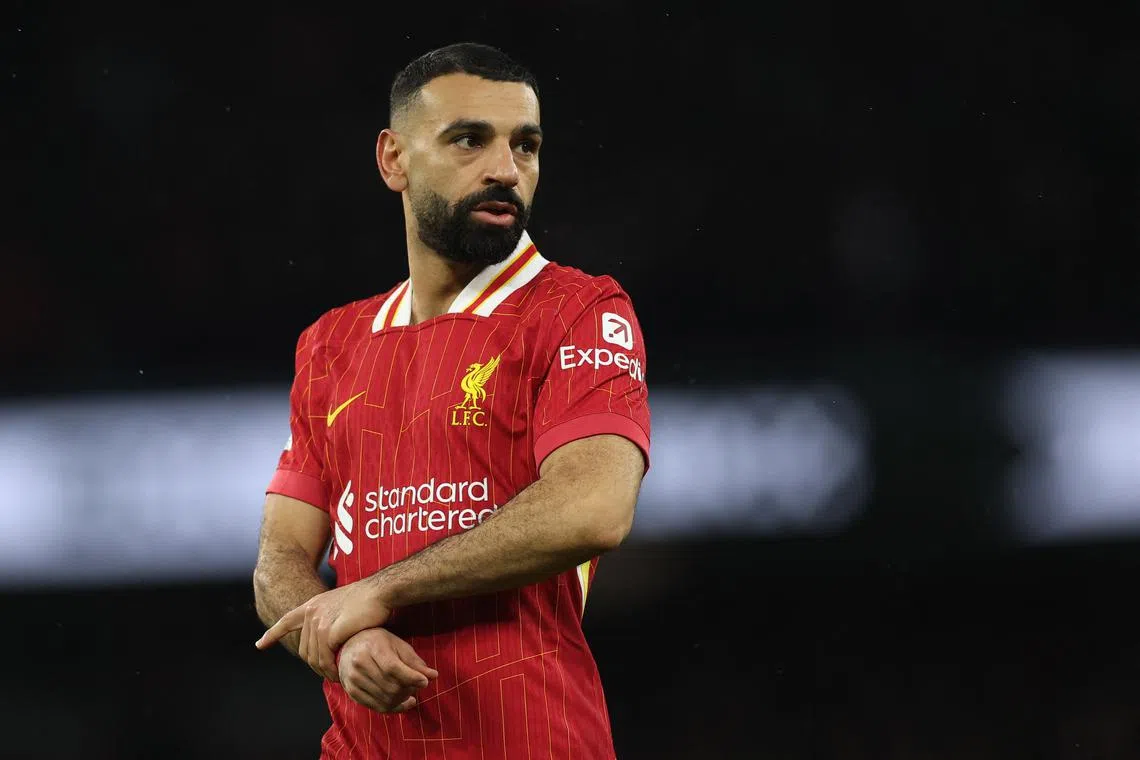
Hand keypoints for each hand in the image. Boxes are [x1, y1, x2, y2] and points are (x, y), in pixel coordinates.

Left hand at [255, 580, 392, 680]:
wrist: (380, 591)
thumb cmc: (368, 600)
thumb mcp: (341, 605)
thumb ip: (330, 618)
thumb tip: (326, 638)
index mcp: (313, 605)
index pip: (286, 621)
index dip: (273, 634)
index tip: (260, 644)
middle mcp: (312, 612)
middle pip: (305, 650)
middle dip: (315, 666)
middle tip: (329, 675)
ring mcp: (319, 621)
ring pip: (314, 657)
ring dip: (324, 671)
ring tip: (336, 677)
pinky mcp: (330, 631)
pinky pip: (326, 657)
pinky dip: (331, 668)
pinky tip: (338, 673)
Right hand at [338, 628, 438, 712]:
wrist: (349, 645)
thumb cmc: (378, 642)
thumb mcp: (398, 645)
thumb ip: (414, 662)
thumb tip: (433, 676)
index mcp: (372, 647)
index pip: (392, 668)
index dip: (410, 677)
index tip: (425, 682)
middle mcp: (359, 663)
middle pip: (389, 685)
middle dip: (408, 690)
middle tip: (418, 687)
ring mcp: (353, 679)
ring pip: (384, 698)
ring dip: (402, 700)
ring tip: (411, 695)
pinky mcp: (352, 691)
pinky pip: (375, 707)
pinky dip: (393, 708)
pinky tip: (403, 704)